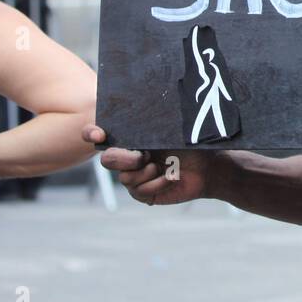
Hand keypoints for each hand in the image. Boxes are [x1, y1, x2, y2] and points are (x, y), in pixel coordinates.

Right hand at [81, 124, 211, 205]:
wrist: (209, 167)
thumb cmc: (192, 144)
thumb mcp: (172, 129)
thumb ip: (154, 123)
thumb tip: (143, 108)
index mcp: (131, 137)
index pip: (99, 133)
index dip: (92, 133)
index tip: (99, 134)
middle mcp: (129, 156)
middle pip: (108, 159)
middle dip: (123, 158)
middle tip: (144, 155)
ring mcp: (135, 175)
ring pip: (124, 177)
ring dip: (144, 172)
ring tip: (161, 166)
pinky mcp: (143, 193)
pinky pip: (138, 191)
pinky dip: (155, 184)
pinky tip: (170, 178)